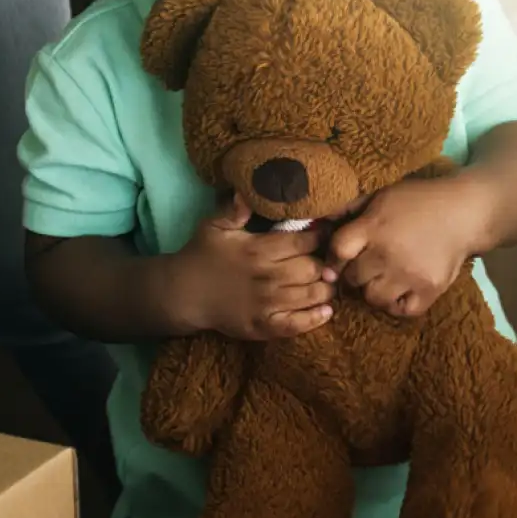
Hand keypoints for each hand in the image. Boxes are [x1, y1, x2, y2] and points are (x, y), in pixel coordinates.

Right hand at [164, 196, 337, 339]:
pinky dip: (315, 319)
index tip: (327, 233)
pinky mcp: (263, 327)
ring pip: (310, 295)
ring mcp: (266, 304)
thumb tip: (249, 190)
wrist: (183, 293)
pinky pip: (296, 325)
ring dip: (326, 289)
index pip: (302, 241)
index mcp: (258, 249)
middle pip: (311, 269)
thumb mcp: (214, 226)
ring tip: (330, 282)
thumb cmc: (202, 254)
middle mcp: (266, 277)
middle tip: (332, 260)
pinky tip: (326, 310)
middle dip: (325, 263)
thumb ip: (235, 209)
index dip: (320, 236)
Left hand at [328, 172, 493, 318]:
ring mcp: (409, 275)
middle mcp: (387, 253)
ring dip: (375, 290)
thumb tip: (319, 222)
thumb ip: (351, 209)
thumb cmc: (419, 201)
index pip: (338, 251)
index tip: (339, 259)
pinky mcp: (429, 290)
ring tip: (384, 278)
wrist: (465, 213)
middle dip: (355, 273)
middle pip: (353, 278)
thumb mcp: (382, 195)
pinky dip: (398, 304)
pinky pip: (401, 311)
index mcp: (374, 227)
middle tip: (367, 266)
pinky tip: (401, 290)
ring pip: (373, 298)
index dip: (333, 258)